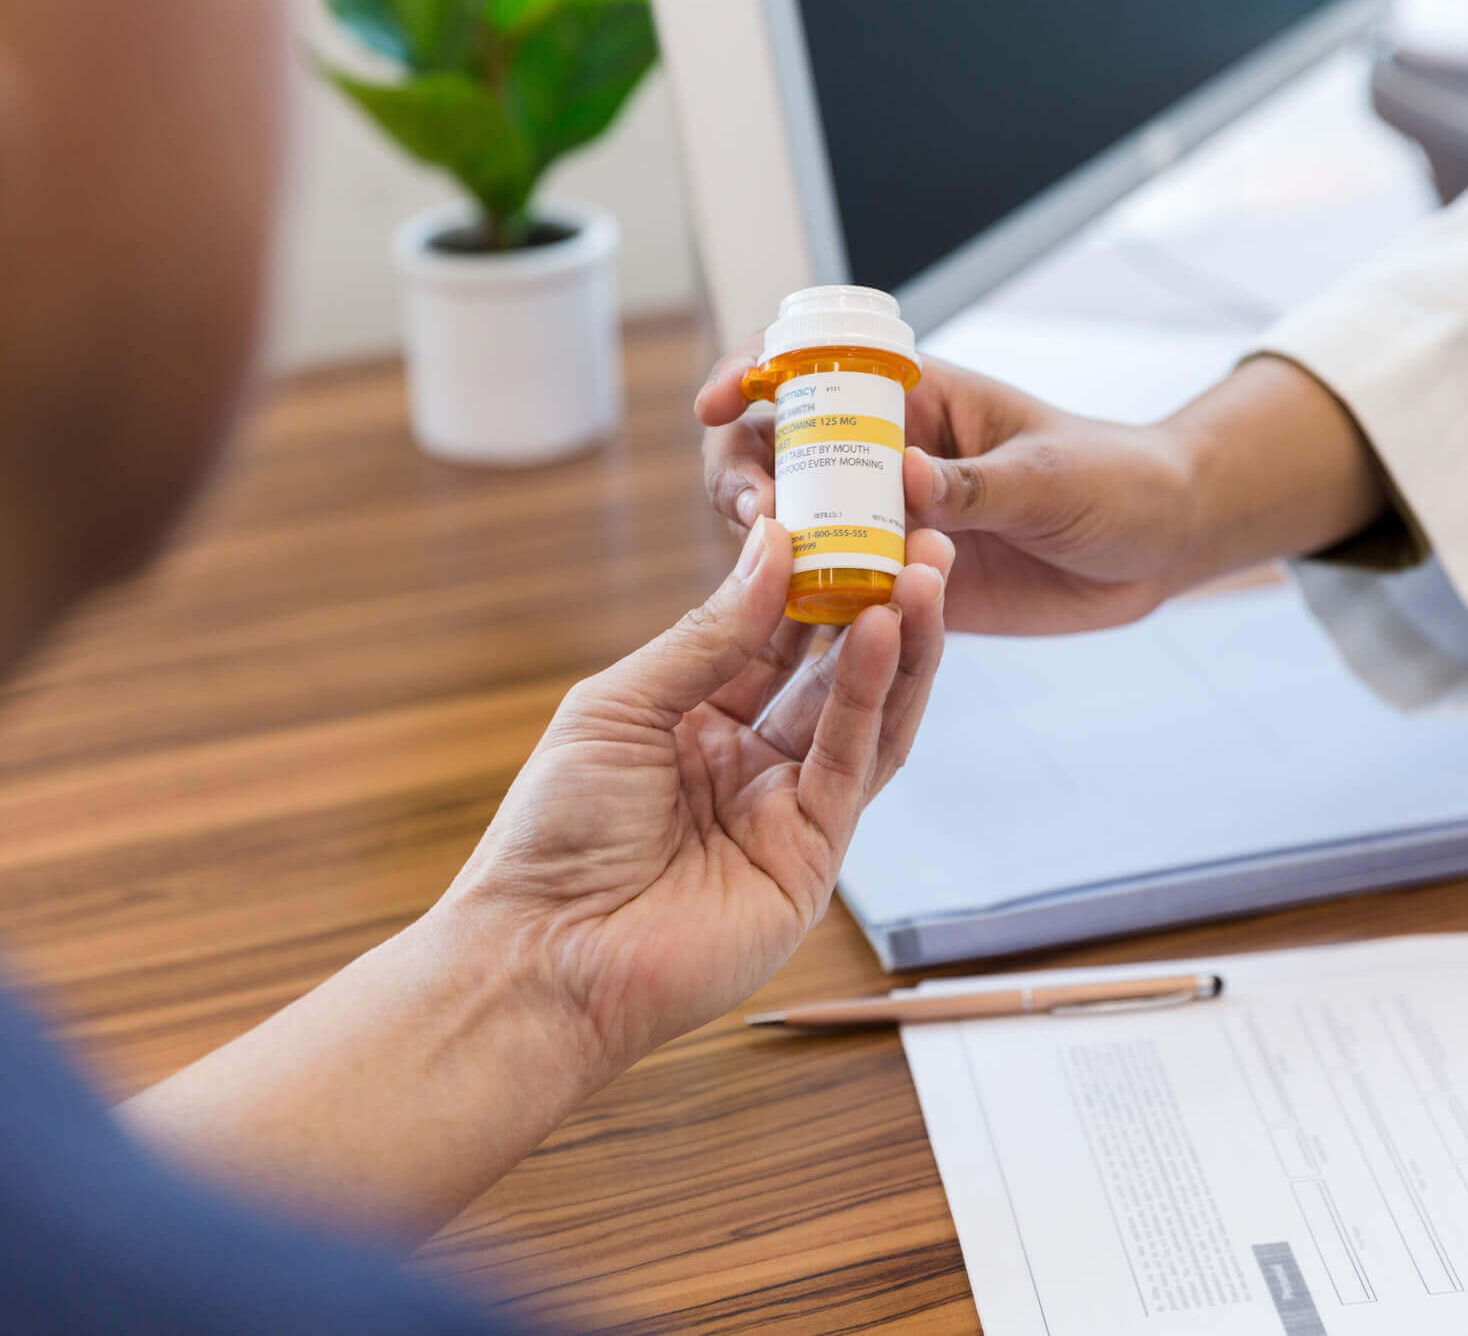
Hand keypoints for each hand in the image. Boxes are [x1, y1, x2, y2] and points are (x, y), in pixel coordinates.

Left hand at [441, 516, 953, 1082]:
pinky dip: (871, 695)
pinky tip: (884, 631)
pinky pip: (854, 763)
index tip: (846, 512)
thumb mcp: (620, 706)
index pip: (774, 638)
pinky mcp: (816, 856)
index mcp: (696, 723)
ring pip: (864, 713)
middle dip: (879, 602)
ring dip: (899, 642)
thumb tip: (774, 546)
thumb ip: (707, 634)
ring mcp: (789, 811)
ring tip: (925, 572)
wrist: (542, 956)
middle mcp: (752, 763)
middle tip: (919, 535)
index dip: (813, 578)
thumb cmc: (554, 834)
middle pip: (833, 671)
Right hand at [698, 338, 1194, 634]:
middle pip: (771, 451)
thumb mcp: (1047, 477)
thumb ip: (975, 484)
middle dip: (741, 475)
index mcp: (913, 399)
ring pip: (793, 528)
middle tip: (757, 517)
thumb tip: (904, 476)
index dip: (749, 374)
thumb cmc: (1114, 480)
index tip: (718, 401)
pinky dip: (813, 608)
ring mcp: (887, 523)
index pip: (807, 368)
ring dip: (769, 548)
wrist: (1160, 546)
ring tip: (783, 574)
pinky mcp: (903, 586)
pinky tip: (815, 630)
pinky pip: (839, 595)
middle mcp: (883, 457)